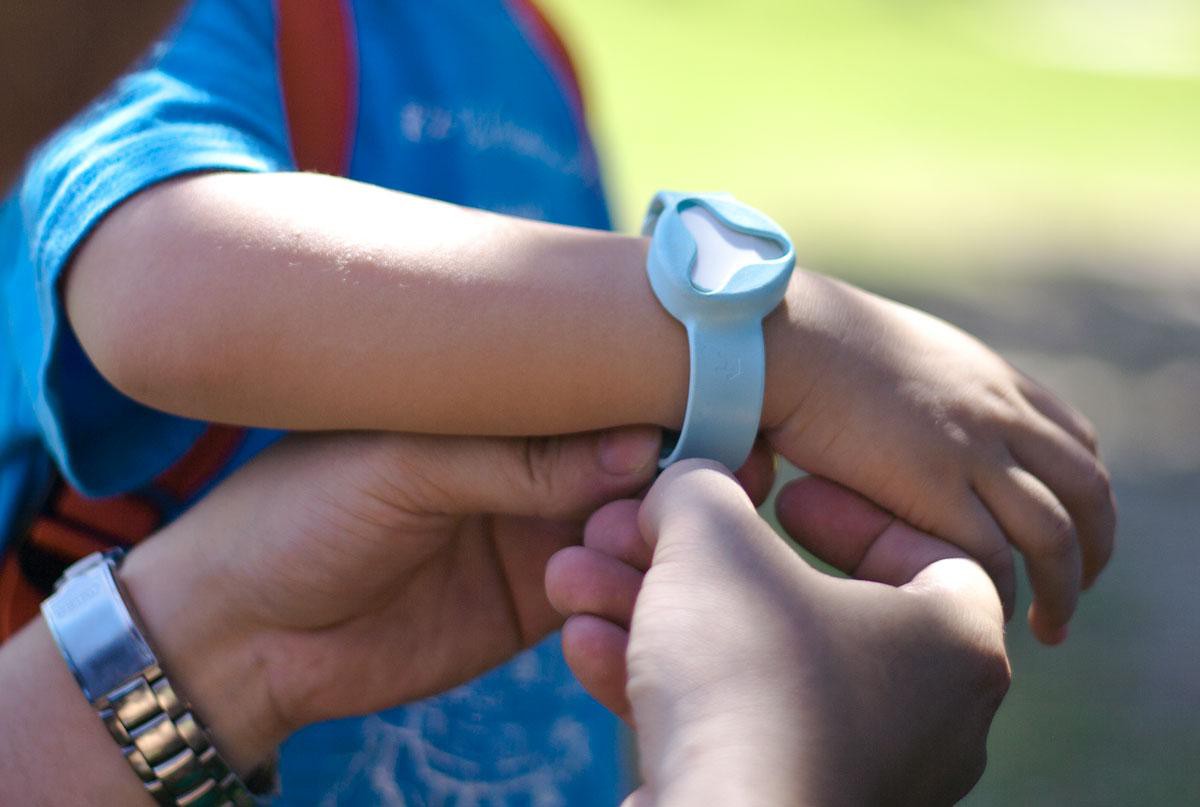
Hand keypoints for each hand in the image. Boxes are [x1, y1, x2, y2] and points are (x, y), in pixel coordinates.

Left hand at [120, 430, 778, 775]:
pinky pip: (606, 588)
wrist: (240, 632)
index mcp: (489, 402)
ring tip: (652, 540)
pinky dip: (629, 587)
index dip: (657, 391)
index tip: (723, 400)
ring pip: (630, 519)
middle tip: (722, 473)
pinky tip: (622, 589)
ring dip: (658, 529)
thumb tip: (637, 446)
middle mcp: (525, 459)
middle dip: (680, 460)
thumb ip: (517, 458)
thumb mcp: (402, 463)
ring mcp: (535, 528)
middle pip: (632, 450)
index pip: (593, 386)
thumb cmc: (297, 514)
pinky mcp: (537, 599)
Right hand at [546, 461, 1010, 805]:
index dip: (847, 508)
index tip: (783, 493)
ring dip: (653, 614)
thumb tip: (685, 486)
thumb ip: (702, 492)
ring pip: (744, 664)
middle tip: (637, 529)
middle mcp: (920, 716)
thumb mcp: (713, 546)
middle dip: (692, 561)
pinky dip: (659, 683)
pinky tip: (584, 644)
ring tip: (577, 578)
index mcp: (952, 644)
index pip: (923, 549)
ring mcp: (854, 772)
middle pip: (794, 602)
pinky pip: (725, 727)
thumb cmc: (746, 680)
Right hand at [760, 271, 1115, 642]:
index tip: (1069, 530)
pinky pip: (990, 555)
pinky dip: (998, 592)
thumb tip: (891, 418)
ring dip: (1063, 589)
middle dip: (1094, 546)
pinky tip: (985, 614)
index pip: (1074, 441)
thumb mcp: (893, 352)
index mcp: (990, 377)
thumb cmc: (810, 341)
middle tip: (1076, 586)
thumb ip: (915, 388)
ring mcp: (972, 447)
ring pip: (1054, 534)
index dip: (1081, 494)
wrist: (781, 336)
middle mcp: (998, 410)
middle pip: (1086, 489)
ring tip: (1048, 627)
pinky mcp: (932, 483)